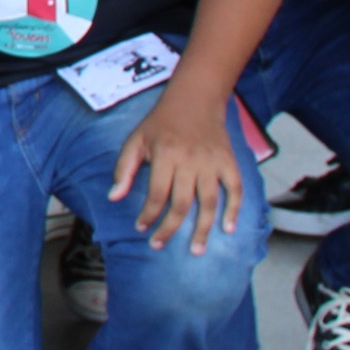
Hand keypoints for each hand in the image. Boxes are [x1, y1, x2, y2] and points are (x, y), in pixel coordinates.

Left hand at [108, 85, 243, 252]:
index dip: (148, 215)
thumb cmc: (160, 123)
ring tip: (196, 249)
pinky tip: (228, 228)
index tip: (142, 229)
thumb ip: (124, 169)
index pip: (156, 194)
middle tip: (160, 245)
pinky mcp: (229, 162)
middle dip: (170, 228)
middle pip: (181, 203)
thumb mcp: (135, 140)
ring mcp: (212, 163)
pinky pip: (235, 189)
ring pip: (208, 202)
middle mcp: (190, 161)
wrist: (195, 99)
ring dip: (202, 229)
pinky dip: (234, 210)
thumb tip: (114, 197)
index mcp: (165, 155)